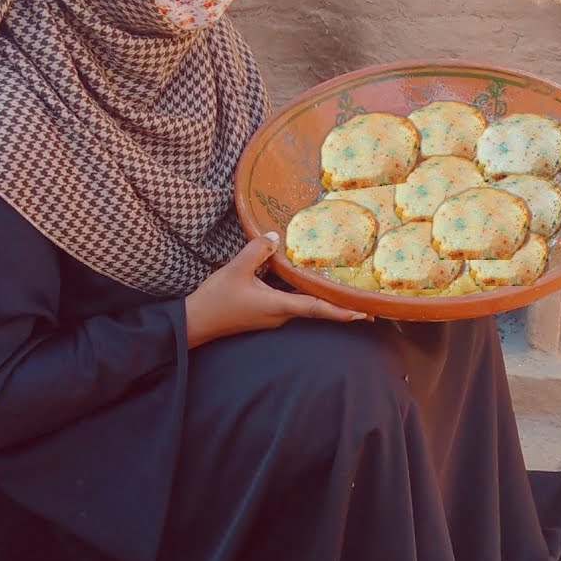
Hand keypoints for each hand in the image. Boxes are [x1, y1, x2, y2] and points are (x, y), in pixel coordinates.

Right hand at [184, 232, 365, 348]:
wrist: (194, 323)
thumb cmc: (215, 300)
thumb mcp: (234, 270)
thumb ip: (256, 251)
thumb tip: (277, 237)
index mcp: (278, 306)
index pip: (316, 308)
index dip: (340, 310)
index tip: (363, 313)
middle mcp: (281, 315)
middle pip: (316, 308)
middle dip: (340, 306)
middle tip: (366, 304)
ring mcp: (273, 316)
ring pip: (304, 305)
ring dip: (324, 300)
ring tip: (346, 292)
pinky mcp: (265, 314)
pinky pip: (290, 302)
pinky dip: (304, 294)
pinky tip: (309, 283)